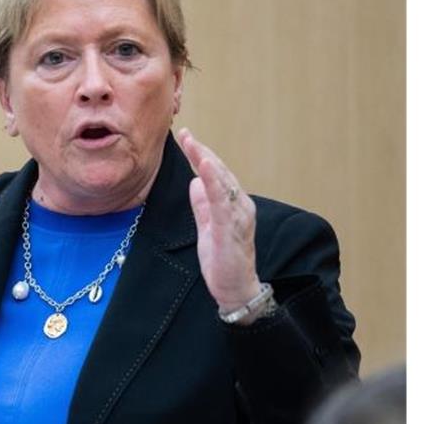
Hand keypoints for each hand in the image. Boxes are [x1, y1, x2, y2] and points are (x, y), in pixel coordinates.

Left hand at [177, 128, 261, 315]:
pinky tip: (203, 169)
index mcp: (233, 204)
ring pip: (222, 183)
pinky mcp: (230, 229)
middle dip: (201, 151)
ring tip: (193, 144)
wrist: (235, 290)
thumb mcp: (207, 227)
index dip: (200, 154)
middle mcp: (240, 206)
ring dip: (207, 161)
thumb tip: (194, 183)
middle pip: (219, 172)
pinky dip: (213, 183)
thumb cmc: (223, 260)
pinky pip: (221, 202)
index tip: (185, 137)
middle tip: (184, 133)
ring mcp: (237, 217)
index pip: (215, 173)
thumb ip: (202, 205)